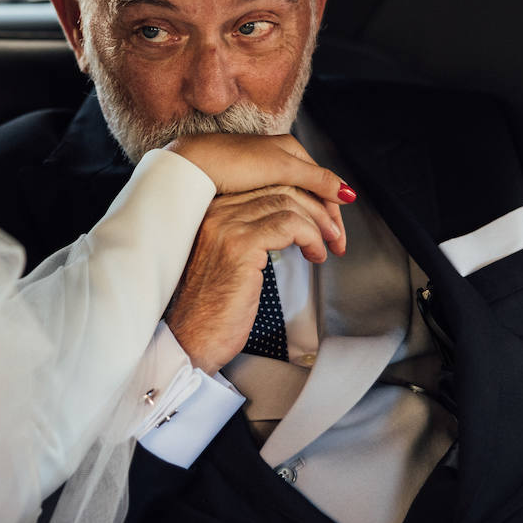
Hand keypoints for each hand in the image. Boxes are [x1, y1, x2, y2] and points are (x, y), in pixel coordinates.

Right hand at [163, 134, 354, 374]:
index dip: (300, 198)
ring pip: (287, 202)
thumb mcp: (228, 261)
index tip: (319, 218)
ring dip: (318, 223)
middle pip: (278, 186)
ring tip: (327, 245)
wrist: (189, 339)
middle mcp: (214, 211)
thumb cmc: (209, 309)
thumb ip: (248, 234)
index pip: (264, 183)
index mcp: (209, 210)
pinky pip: (290, 225)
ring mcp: (226, 226)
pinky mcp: (240, 246)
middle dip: (315, 207)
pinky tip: (315, 255)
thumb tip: (289, 222)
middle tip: (333, 231)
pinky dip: (311, 237)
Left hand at [166, 132, 351, 253]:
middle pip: (311, 197)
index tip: (339, 243)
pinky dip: (288, 223)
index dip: (334, 216)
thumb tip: (347, 193)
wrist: (192, 165)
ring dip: (308, 225)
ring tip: (314, 248)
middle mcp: (279, 159)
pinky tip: (288, 238)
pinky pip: (277, 208)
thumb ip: (316, 180)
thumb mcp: (281, 169)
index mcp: (291, 151)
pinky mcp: (247, 187)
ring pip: (295, 204)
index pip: (324, 187)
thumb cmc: (233, 161)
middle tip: (332, 250)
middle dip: (325, 223)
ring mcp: (263, 174)